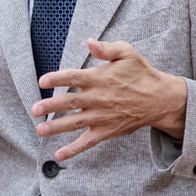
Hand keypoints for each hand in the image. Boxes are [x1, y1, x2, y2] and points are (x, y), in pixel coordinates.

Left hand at [31, 38, 186, 160]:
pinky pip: (87, 142)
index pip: (73, 78)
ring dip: (56, 127)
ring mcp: (102, 116)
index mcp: (100, 78)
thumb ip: (106, 48)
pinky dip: (73, 149)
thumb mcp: (127, 53)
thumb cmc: (142, 74)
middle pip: (70, 102)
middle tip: (34, 109)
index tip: (42, 81)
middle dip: (50, 106)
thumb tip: (89, 41)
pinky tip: (58, 154)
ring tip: (40, 130)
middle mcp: (98, 98)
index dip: (56, 79)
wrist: (160, 100)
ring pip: (75, 123)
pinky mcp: (107, 131)